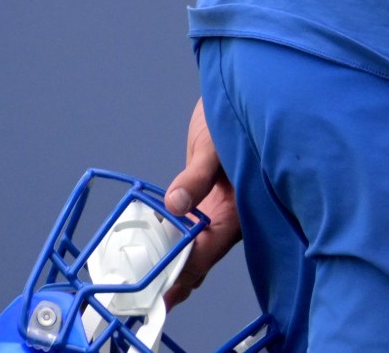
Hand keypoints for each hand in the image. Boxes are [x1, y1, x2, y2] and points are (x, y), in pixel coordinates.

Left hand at [162, 99, 239, 307]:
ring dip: (175, 262)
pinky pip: (190, 227)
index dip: (186, 273)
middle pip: (203, 257)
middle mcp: (232, 213)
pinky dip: (174, 240)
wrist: (239, 90)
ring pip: (197, 245)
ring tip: (147, 283)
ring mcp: (219, 208)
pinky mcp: (208, 199)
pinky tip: (154, 249)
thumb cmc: (238, 112)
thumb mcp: (217, 143)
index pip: (210, 250)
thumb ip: (198, 174)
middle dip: (179, 279)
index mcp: (242, 207)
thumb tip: (175, 203)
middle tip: (149, 298)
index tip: (164, 293)